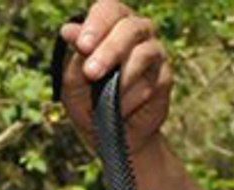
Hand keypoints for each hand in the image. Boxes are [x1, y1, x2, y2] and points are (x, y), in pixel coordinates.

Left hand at [58, 1, 172, 158]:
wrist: (107, 134)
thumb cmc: (87, 101)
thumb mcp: (73, 80)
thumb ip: (75, 56)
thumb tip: (69, 29)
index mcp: (111, 24)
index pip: (109, 10)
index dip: (97, 24)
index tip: (83, 46)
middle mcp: (136, 32)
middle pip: (130, 28)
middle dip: (109, 50)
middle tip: (91, 72)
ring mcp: (154, 52)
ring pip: (143, 54)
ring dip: (121, 78)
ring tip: (104, 99)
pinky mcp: (164, 76)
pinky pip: (152, 81)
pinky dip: (131, 98)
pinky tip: (121, 109)